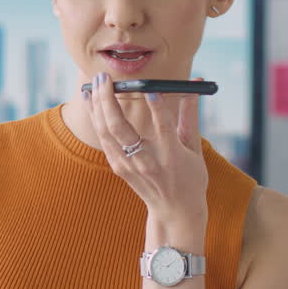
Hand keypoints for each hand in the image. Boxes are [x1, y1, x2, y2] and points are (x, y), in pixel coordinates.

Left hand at [87, 72, 208, 226]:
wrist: (174, 211)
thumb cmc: (190, 176)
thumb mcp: (194, 147)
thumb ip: (189, 114)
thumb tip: (194, 84)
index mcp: (172, 156)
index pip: (163, 128)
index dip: (157, 109)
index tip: (150, 91)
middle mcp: (147, 161)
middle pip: (121, 128)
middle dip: (109, 100)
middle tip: (105, 78)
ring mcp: (129, 166)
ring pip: (107, 132)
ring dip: (97, 106)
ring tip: (94, 84)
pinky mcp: (119, 168)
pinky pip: (104, 139)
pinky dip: (97, 119)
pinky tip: (93, 103)